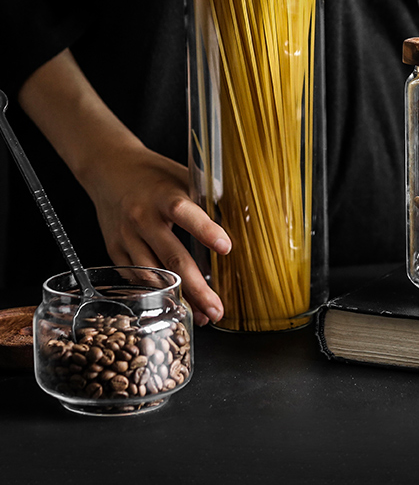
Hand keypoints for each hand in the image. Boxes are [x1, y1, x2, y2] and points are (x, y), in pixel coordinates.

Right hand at [85, 145, 230, 326]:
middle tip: (218, 308)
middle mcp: (142, 218)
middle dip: (196, 287)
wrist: (110, 170)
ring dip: (178, 298)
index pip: (184, 212)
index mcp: (162, 196)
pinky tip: (176, 305)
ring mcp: (126, 237)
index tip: (226, 248)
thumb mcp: (183, 175)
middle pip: (171, 257)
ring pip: (153, 276)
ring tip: (203, 315)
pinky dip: (157, 294)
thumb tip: (242, 214)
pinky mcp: (114, 251)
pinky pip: (137, 279)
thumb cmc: (155, 174)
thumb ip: (208, 196)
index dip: (205, 230)